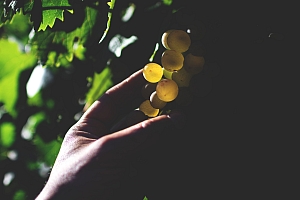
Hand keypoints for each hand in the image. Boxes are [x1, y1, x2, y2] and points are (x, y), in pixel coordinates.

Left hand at [35, 69, 184, 199]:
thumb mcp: (106, 152)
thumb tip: (176, 118)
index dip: (132, 85)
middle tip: (177, 95)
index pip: (113, 100)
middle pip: (136, 119)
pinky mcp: (136, 178)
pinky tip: (183, 142)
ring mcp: (123, 161)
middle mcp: (107, 143)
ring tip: (186, 116)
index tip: (152, 73)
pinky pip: (157, 160)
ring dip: (166, 130)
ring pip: (149, 140)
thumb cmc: (77, 185)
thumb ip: (141, 134)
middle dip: (156, 109)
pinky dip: (170, 152)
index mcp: (89, 130)